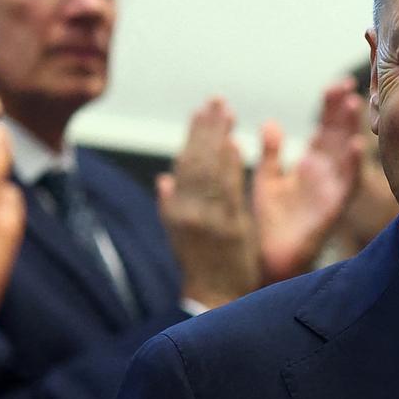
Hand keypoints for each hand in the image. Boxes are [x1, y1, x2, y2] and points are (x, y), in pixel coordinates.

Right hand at [158, 97, 258, 307]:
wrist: (214, 297)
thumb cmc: (200, 267)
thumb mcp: (179, 235)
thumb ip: (170, 206)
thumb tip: (164, 179)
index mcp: (175, 209)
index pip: (184, 163)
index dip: (193, 135)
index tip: (200, 111)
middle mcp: (188, 210)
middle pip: (196, 159)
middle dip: (206, 127)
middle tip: (216, 100)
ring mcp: (208, 217)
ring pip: (211, 168)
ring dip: (218, 137)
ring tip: (225, 112)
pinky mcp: (228, 227)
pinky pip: (228, 190)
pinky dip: (230, 166)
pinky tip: (235, 144)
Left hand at [251, 79, 364, 281]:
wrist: (270, 259)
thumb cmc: (271, 224)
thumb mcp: (268, 181)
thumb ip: (272, 154)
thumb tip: (271, 123)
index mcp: (310, 166)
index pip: (324, 129)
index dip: (330, 107)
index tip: (335, 86)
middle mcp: (325, 175)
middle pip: (338, 136)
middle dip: (342, 111)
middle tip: (346, 85)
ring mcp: (331, 190)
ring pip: (345, 154)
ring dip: (351, 130)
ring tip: (353, 105)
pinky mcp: (333, 208)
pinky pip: (346, 185)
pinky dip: (353, 166)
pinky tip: (356, 147)